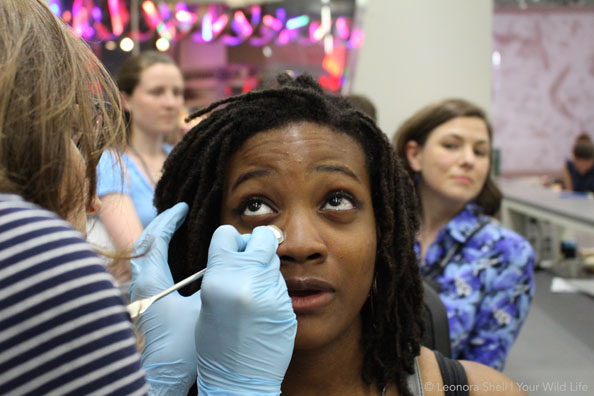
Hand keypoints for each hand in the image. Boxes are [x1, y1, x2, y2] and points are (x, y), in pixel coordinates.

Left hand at [129, 202, 200, 395]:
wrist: (164, 374)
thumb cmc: (183, 346)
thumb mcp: (205, 310)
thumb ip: (215, 284)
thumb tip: (231, 263)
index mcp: (151, 282)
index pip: (155, 240)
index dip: (170, 220)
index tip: (184, 207)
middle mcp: (140, 284)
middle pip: (144, 243)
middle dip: (161, 224)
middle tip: (178, 212)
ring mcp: (140, 294)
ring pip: (143, 256)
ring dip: (158, 238)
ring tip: (175, 228)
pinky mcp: (144, 303)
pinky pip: (146, 268)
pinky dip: (157, 253)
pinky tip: (172, 256)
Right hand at [196, 225, 296, 395]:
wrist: (239, 378)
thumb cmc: (216, 343)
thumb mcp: (209, 300)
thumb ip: (224, 270)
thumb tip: (240, 249)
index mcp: (219, 278)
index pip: (227, 234)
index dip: (231, 240)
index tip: (234, 250)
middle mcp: (247, 280)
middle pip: (262, 238)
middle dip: (257, 246)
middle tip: (251, 262)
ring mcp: (270, 292)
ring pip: (274, 260)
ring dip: (266, 269)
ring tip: (255, 293)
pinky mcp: (286, 305)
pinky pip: (281, 284)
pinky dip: (273, 290)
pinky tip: (264, 309)